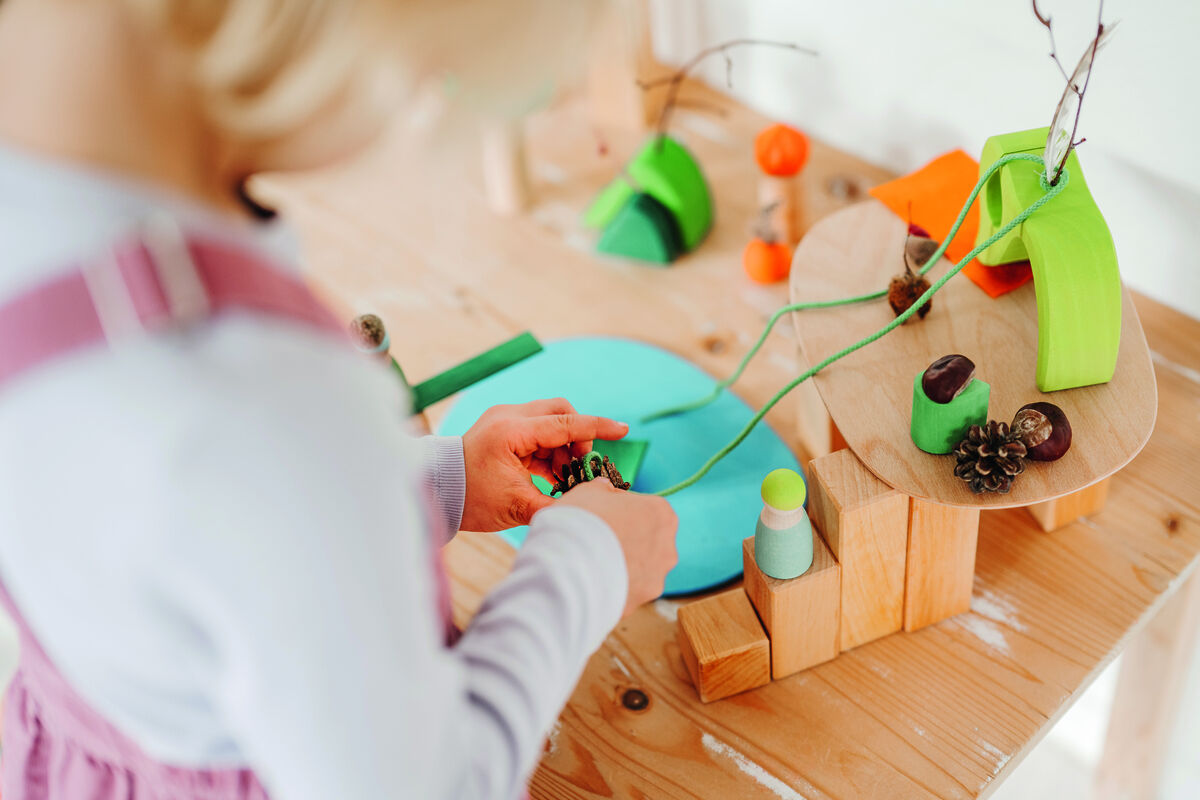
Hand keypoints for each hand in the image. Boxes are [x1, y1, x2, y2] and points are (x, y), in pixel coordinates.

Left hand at [460, 399, 627, 531]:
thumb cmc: (471, 499)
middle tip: (579, 468)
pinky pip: (537, 434)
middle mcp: (508, 417)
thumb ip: (556, 506)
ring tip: (562, 479)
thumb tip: (588, 507)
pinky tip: (551, 476)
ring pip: (551, 424)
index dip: (597, 427)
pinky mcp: (502, 430)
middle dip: (577, 438)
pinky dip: (549, 452)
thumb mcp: (517, 507)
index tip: (623, 429)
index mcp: (511, 431)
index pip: (565, 423)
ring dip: (563, 448)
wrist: (436, 492)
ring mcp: (504, 420)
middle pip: (560, 412)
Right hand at [554, 480, 677, 616]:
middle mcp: (667, 548)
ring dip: (618, 566)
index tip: (600, 514)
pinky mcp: (637, 603)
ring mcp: (654, 579)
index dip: (618, 509)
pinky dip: (609, 589)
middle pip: (644, 540)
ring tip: (587, 564)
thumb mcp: (587, 491)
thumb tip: (604, 489)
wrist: (565, 568)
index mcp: (661, 514)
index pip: (642, 507)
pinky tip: (587, 582)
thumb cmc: (580, 522)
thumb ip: (601, 489)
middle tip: (593, 540)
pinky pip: (623, 592)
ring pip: (636, 570)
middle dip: (623, 540)